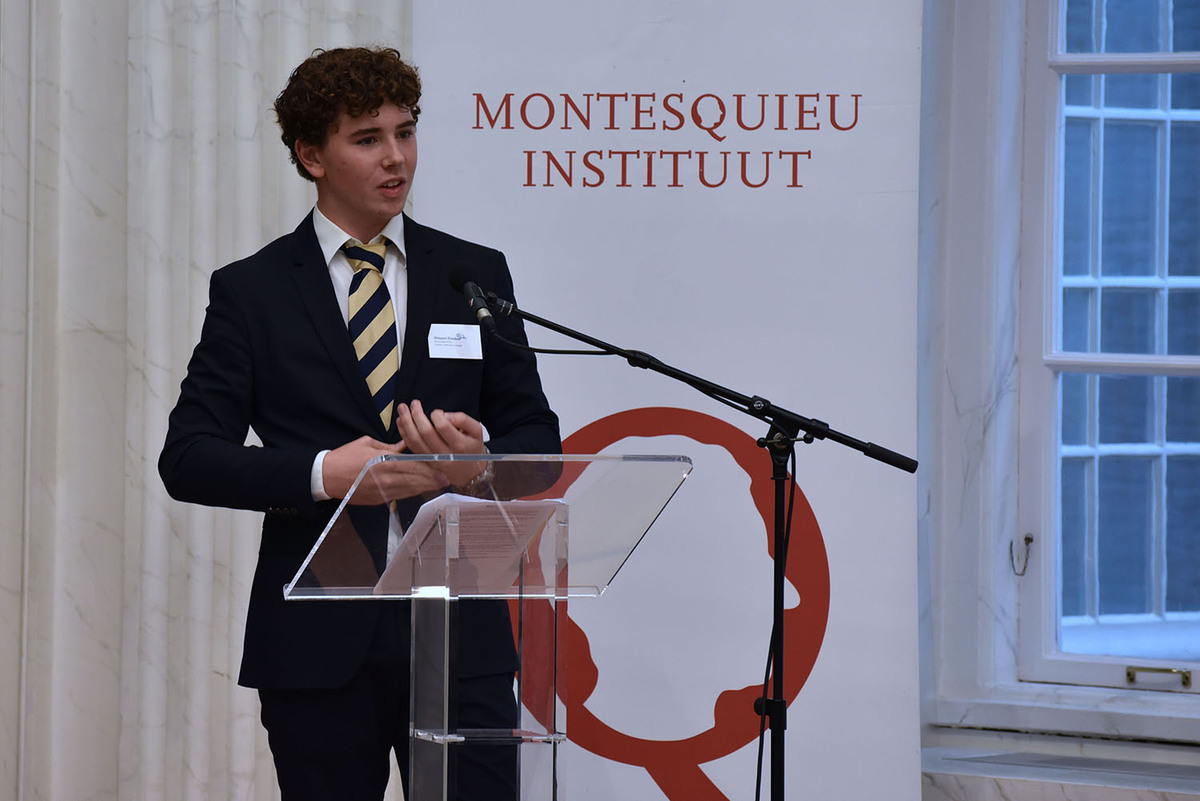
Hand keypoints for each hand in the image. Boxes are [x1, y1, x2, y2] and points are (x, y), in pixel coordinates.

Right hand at [322, 435, 445, 504]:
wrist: (326, 477)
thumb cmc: (346, 456)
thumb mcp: (368, 443)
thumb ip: (390, 446)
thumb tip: (406, 445)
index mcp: (385, 461)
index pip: (414, 464)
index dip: (431, 465)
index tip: (443, 463)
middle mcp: (387, 478)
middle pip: (417, 479)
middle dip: (433, 477)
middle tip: (447, 476)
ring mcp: (384, 491)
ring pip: (412, 490)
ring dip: (427, 487)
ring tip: (440, 483)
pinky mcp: (380, 500)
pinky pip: (401, 496)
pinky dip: (413, 492)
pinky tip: (422, 489)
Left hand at [395, 400, 488, 486]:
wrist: (470, 473)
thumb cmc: (472, 448)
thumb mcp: (477, 431)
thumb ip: (463, 419)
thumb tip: (445, 415)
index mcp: (459, 445)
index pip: (443, 427)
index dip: (437, 415)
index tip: (437, 412)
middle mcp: (445, 454)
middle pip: (426, 433)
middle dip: (417, 415)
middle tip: (414, 403)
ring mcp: (434, 460)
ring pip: (415, 441)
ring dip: (406, 423)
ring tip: (403, 409)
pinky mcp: (426, 462)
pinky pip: (412, 447)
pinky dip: (404, 433)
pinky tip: (401, 422)